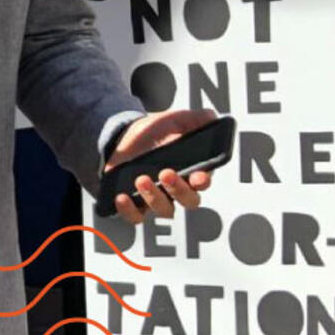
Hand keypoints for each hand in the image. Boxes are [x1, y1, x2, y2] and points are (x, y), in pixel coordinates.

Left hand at [104, 108, 216, 223]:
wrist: (126, 136)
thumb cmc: (155, 132)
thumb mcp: (176, 120)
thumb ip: (196, 119)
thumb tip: (212, 118)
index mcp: (191, 170)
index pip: (203, 182)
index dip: (202, 182)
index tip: (198, 177)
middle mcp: (177, 189)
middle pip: (187, 200)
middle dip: (179, 189)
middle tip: (166, 173)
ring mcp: (157, 197)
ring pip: (163, 209)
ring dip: (154, 197)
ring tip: (142, 179)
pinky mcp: (136, 203)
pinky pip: (135, 216)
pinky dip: (129, 211)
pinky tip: (122, 197)